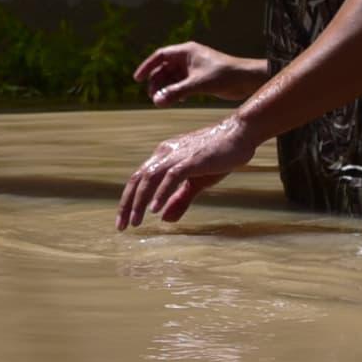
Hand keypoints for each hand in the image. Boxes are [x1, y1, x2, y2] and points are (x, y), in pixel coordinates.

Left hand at [117, 112, 260, 229]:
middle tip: (122, 226)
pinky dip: (161, 193)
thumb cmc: (218, 156)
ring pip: (150, 178)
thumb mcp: (196, 182)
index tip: (124, 221)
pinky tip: (155, 209)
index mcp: (164, 157)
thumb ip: (180, 199)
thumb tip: (164, 219)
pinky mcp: (191, 160)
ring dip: (140, 201)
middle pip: (138, 179)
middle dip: (127, 204)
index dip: (129, 200)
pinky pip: (171, 177)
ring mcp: (177, 155)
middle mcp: (165, 154)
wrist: (239, 134)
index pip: (139, 179)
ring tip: (135, 222)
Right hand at [131, 40, 263, 105]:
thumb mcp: (197, 84)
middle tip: (152, 96)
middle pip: (164, 68)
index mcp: (186, 51)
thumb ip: (176, 93)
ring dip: (166, 88)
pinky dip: (176, 92)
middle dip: (156, 82)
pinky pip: (182, 84)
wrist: (246, 80)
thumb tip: (156, 101)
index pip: (160, 56)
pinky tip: (176, 101)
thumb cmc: (224, 76)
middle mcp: (188, 58)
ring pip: (173, 78)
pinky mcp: (200, 78)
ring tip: (161, 101)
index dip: (147, 67)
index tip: (137, 79)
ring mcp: (194, 68)